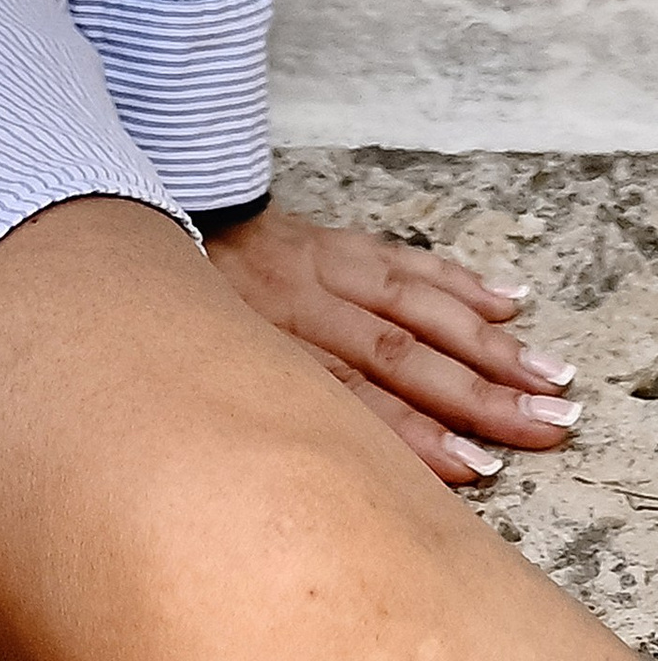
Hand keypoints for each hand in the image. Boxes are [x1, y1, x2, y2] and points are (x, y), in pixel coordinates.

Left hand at [206, 203, 579, 486]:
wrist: (149, 221)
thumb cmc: (184, 320)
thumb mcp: (209, 374)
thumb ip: (269, 411)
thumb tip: (349, 470)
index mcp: (270, 345)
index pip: (354, 396)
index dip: (417, 434)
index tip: (478, 465)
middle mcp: (303, 304)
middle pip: (397, 354)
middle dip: (476, 395)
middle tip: (542, 424)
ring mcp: (321, 265)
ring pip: (413, 304)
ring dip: (484, 341)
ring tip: (543, 374)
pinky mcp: (333, 238)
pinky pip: (402, 258)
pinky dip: (456, 280)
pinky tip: (505, 301)